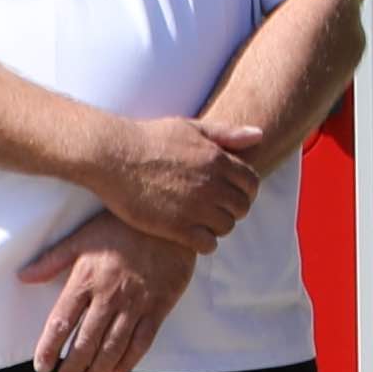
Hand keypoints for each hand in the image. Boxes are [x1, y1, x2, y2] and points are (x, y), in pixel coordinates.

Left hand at [14, 213, 190, 371]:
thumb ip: (52, 260)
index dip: (50, 348)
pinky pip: (143, 340)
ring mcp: (135, 303)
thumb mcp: (83, 238)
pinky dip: (129, 359)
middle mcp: (109, 295)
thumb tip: (22, 277)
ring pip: (113, 346)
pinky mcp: (159, 306)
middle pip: (86, 341)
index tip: (42, 367)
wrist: (168, 220)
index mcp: (86, 279)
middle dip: (72, 368)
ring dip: (98, 371)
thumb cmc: (120, 227)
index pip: (62, 321)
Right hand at [86, 114, 274, 251]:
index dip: (245, 191)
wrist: (113, 156)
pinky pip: (207, 244)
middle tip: (215, 210)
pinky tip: (191, 235)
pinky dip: (204, 242)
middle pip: (242, 207)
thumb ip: (226, 134)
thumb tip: (259, 135)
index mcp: (218, 159)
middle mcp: (212, 184)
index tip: (231, 194)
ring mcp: (196, 207)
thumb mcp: (191, 127)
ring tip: (201, 222)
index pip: (251, 183)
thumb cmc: (150, 139)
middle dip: (232, 209)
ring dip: (218, 226)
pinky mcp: (176, 227)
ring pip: (227, 227)